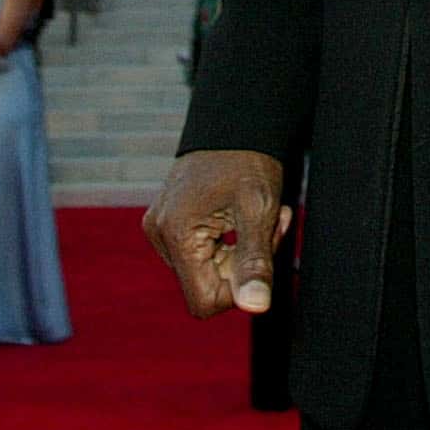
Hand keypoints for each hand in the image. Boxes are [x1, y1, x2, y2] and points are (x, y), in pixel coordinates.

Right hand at [144, 149, 288, 317]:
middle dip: (243, 262)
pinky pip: (198, 252)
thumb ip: (254, 260)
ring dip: (238, 250)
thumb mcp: (258, 209)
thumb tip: (256, 308)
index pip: (205, 302)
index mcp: (175, 234)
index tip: (261, 249)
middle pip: (206, 284)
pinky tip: (240, 214)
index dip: (238, 288)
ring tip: (257, 214)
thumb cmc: (248, 160)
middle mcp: (159, 235)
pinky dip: (226, 241)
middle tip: (270, 222)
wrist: (234, 122)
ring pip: (205, 269)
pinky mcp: (167, 223)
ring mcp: (160, 229)